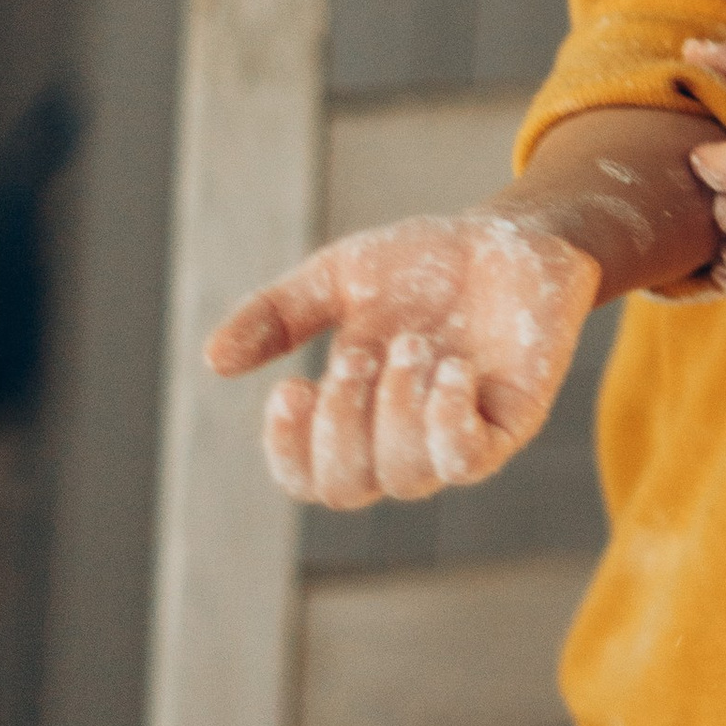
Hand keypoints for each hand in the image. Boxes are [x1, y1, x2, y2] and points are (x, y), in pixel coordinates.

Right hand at [206, 207, 598, 506]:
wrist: (512, 238)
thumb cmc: (426, 265)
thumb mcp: (338, 278)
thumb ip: (279, 316)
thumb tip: (213, 362)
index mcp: (355, 415)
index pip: (308, 478)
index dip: (288, 451)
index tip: (292, 389)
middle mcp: (403, 440)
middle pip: (347, 488)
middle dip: (340, 422)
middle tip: (358, 352)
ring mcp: (456, 436)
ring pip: (404, 477)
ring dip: (395, 408)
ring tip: (415, 343)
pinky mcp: (509, 425)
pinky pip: (467, 460)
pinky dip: (446, 420)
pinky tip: (451, 370)